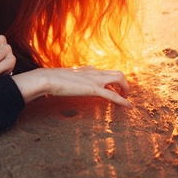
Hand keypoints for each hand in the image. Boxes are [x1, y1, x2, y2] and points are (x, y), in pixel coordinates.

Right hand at [11, 67, 132, 108]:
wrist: (48, 79)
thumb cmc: (51, 79)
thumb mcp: (62, 78)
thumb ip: (68, 80)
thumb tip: (62, 84)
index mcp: (86, 70)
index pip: (103, 72)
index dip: (110, 81)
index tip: (112, 88)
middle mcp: (93, 72)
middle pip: (116, 73)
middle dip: (123, 83)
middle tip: (124, 94)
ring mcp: (94, 80)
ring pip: (119, 78)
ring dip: (126, 89)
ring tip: (126, 99)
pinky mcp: (93, 89)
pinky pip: (113, 95)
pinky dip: (123, 101)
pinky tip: (130, 107)